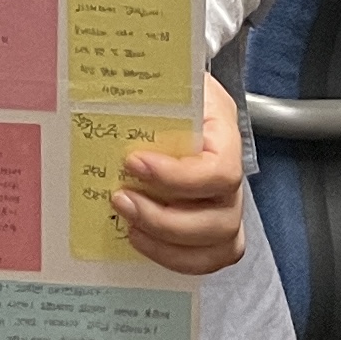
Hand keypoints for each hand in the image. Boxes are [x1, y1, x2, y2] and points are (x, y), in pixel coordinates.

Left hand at [113, 80, 247, 275]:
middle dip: (165, 219)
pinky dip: (172, 258)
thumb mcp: (165, 81)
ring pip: (218, 246)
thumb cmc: (173, 94)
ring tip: (127, 225)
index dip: (178, 178)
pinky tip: (139, 238)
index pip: (221, 171)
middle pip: (220, 219)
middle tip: (120, 199)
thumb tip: (107, 92)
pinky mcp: (213, 230)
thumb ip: (147, 89)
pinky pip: (206, 258)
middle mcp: (233, 178)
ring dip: (168, 244)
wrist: (182, 100)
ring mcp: (227, 208)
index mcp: (224, 136)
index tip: (133, 163)